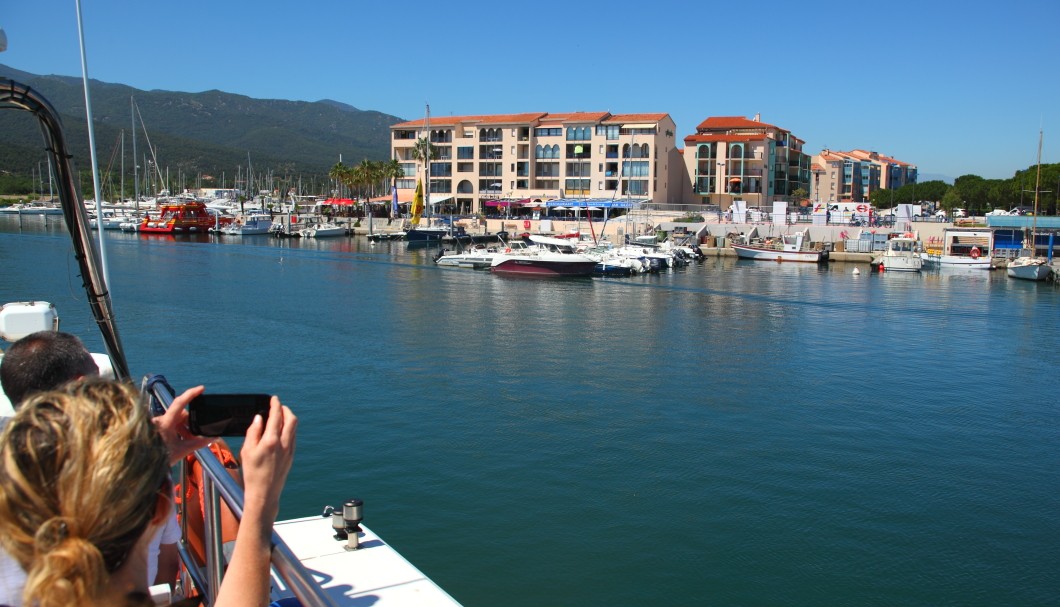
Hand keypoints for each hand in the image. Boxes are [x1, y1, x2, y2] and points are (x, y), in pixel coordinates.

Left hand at [153, 385, 212, 464]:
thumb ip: (199, 443)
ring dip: (183, 428)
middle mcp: (159, 420)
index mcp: (166, 423)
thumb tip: (213, 438)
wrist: (142, 466)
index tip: (201, 389)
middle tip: (194, 436)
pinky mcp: (154, 428)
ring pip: (175, 420)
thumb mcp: (182, 450)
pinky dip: (176, 430)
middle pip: (180, 414)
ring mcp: (156, 424)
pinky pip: (168, 424)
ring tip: (185, 441)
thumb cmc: (159, 458)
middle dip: (190, 423)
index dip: (191, 394)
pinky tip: (177, 440)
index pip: (180, 403)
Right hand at [240, 396, 296, 521]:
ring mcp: (290, 450)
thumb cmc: (252, 473)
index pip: (276, 416)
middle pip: (291, 419)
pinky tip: (281, 431)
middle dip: (285, 410)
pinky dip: (289, 429)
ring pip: (294, 428)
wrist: (264, 493)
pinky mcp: (291, 456)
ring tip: (279, 417)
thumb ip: (253, 432)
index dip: (275, 405)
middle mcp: (284, 443)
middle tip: (278, 406)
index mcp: (271, 441)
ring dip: (288, 419)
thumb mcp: (247, 451)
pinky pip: (293, 437)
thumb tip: (259, 418)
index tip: (273, 399)